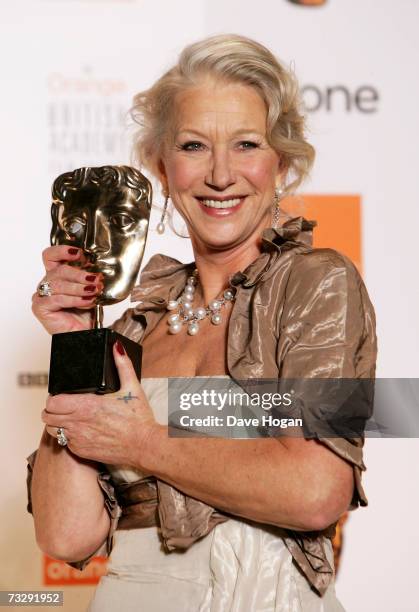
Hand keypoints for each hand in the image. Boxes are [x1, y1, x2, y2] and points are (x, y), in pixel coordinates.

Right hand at [31, 245, 103, 334]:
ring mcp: (42, 295)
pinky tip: (87, 301)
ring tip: (94, 292)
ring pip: (59, 284)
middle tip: (96, 279)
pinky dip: (75, 299)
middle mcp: (47, 284)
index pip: (51, 256)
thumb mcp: (91, 291)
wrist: (83, 334)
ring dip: (79, 288)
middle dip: (80, 274)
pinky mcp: (40, 307)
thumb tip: (98, 270)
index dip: (62, 251)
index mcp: (57, 276)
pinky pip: (58, 299)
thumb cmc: (85, 313)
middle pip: (58, 270)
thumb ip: (90, 278)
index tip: (79, 253)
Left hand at [42, 341, 156, 468]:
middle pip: (47, 416)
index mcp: (87, 405)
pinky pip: (64, 443)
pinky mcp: (82, 452)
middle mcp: (78, 423)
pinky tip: (81, 431)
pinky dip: (68, 437)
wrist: (144, 445)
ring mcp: (78, 439)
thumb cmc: (139, 419)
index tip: (62, 396)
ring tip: (69, 419)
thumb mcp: (132, 387)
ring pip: (52, 430)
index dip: (54, 398)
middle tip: (64, 406)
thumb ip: (122, 364)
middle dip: (52, 410)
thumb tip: (117, 347)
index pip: (52, 402)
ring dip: (57, 424)